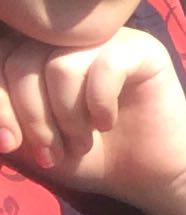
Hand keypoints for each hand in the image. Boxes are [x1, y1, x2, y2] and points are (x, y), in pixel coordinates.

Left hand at [0, 28, 185, 210]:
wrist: (144, 174)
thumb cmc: (84, 156)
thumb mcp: (26, 142)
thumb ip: (0, 120)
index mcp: (37, 53)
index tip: (10, 144)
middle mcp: (68, 39)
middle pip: (23, 60)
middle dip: (32, 116)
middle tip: (53, 150)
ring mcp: (107, 40)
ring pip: (61, 65)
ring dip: (67, 117)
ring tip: (83, 141)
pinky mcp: (143, 51)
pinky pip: (105, 65)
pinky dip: (99, 104)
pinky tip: (107, 122)